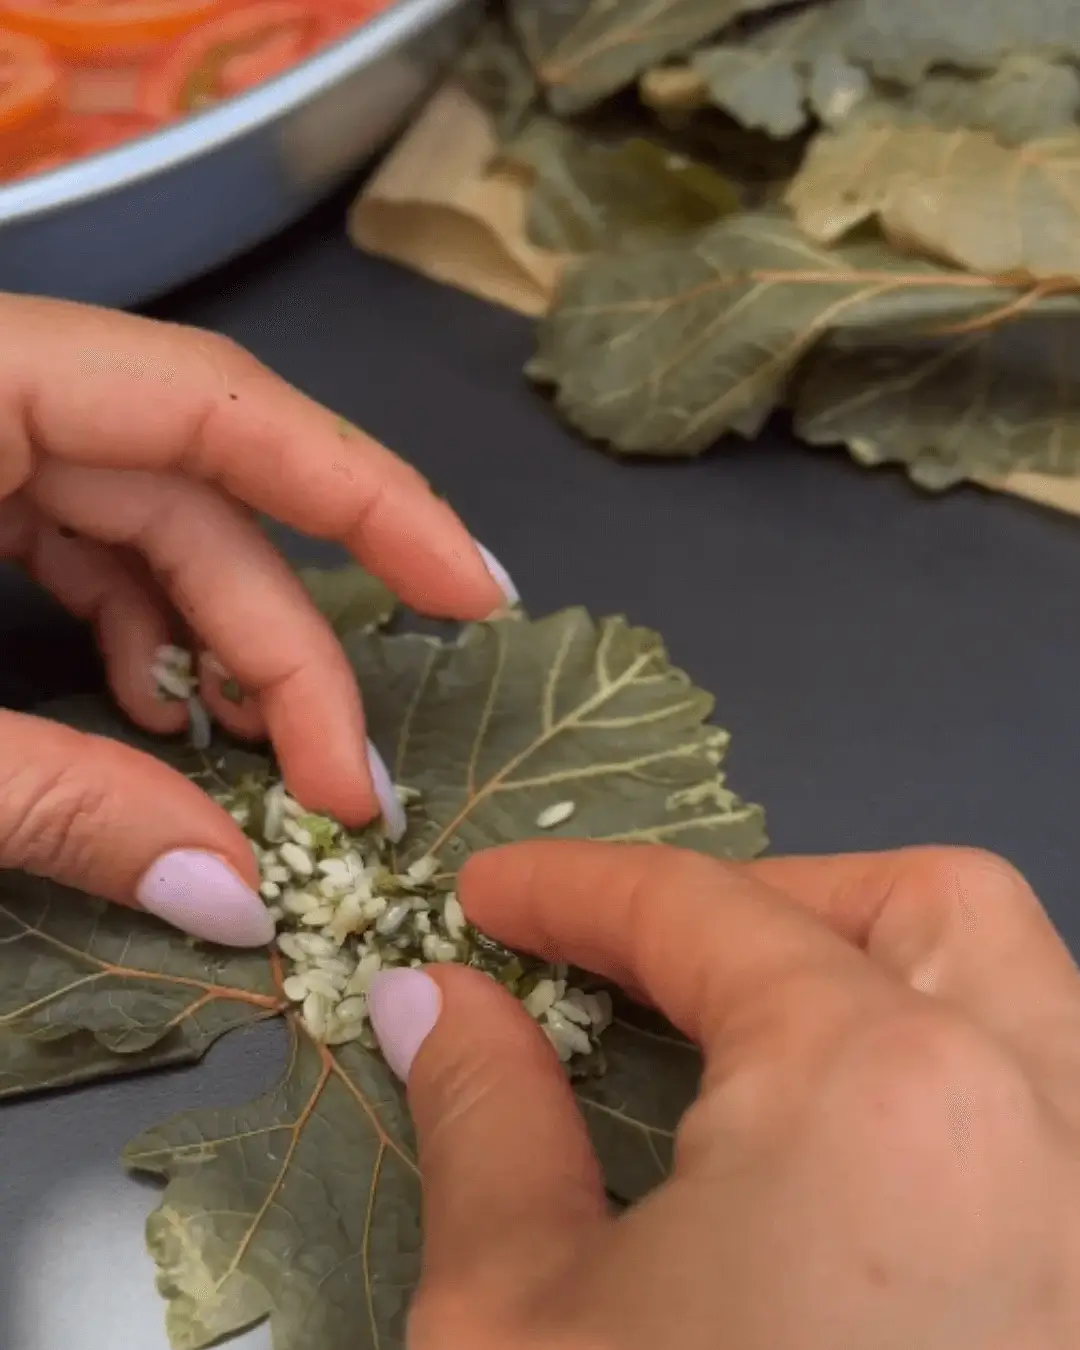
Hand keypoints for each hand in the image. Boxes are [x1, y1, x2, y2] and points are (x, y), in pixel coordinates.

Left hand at [0, 294, 514, 944]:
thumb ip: (59, 805)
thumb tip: (234, 901)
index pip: (213, 400)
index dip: (364, 493)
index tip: (471, 593)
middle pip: (196, 489)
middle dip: (284, 642)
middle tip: (346, 787)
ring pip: (148, 519)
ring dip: (222, 643)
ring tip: (265, 762)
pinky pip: (81, 539)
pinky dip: (141, 629)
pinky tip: (165, 713)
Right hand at [367, 842, 1079, 1349]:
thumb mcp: (517, 1328)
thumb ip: (486, 1127)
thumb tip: (444, 1002)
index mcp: (879, 1100)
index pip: (709, 914)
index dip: (580, 889)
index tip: (499, 896)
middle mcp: (1047, 1128)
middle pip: (930, 905)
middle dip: (777, 900)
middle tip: (656, 958)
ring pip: (1033, 1007)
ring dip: (893, 979)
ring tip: (763, 1037)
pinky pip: (1058, 1129)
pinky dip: (962, 1093)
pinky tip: (859, 1170)